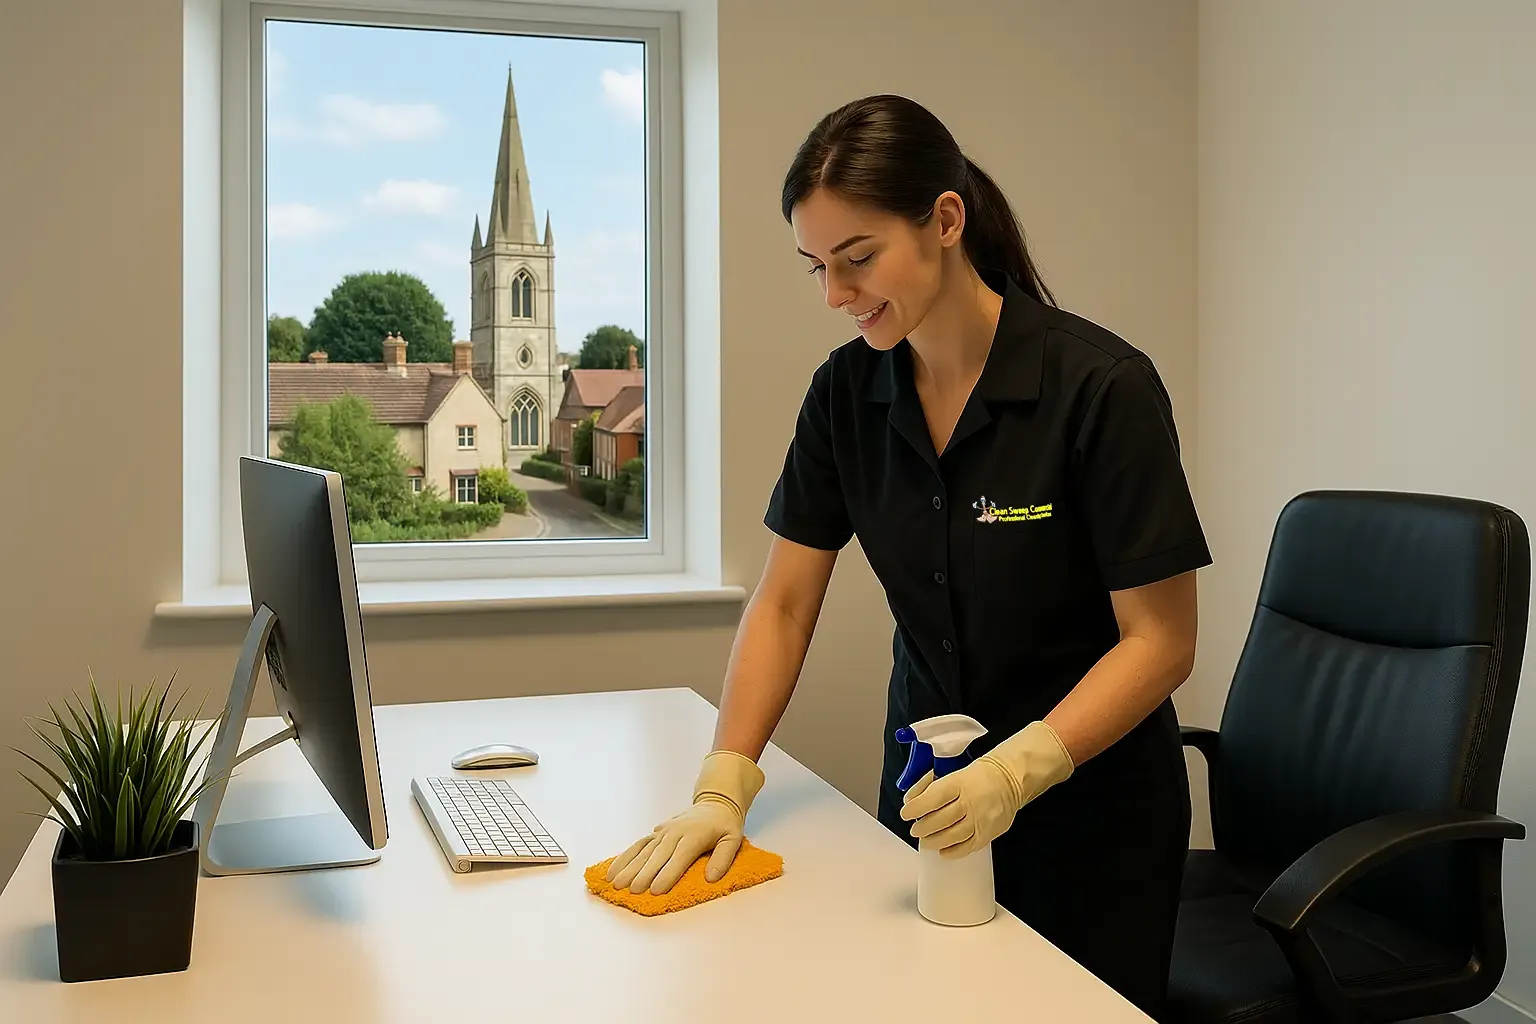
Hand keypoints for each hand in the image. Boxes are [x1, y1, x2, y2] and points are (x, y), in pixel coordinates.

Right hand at [605, 749, 764, 894]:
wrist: (714, 803)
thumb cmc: (724, 826)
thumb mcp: (733, 839)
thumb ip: (723, 858)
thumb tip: (712, 877)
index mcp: (695, 836)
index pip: (680, 857)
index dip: (667, 874)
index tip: (656, 890)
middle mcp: (675, 833)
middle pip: (658, 856)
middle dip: (644, 873)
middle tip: (632, 890)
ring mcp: (663, 833)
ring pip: (644, 851)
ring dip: (629, 867)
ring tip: (616, 883)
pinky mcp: (656, 834)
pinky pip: (638, 845)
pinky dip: (624, 858)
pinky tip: (613, 871)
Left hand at [899, 720, 1072, 858]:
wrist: (1009, 779)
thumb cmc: (976, 775)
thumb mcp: (951, 772)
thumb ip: (929, 785)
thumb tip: (911, 801)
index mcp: (958, 782)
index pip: (932, 798)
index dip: (916, 808)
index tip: (906, 813)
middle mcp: (969, 802)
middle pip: (939, 820)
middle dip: (922, 828)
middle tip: (915, 829)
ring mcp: (980, 819)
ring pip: (951, 836)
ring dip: (933, 841)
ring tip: (926, 840)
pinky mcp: (988, 833)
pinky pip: (967, 847)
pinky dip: (952, 852)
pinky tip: (943, 850)